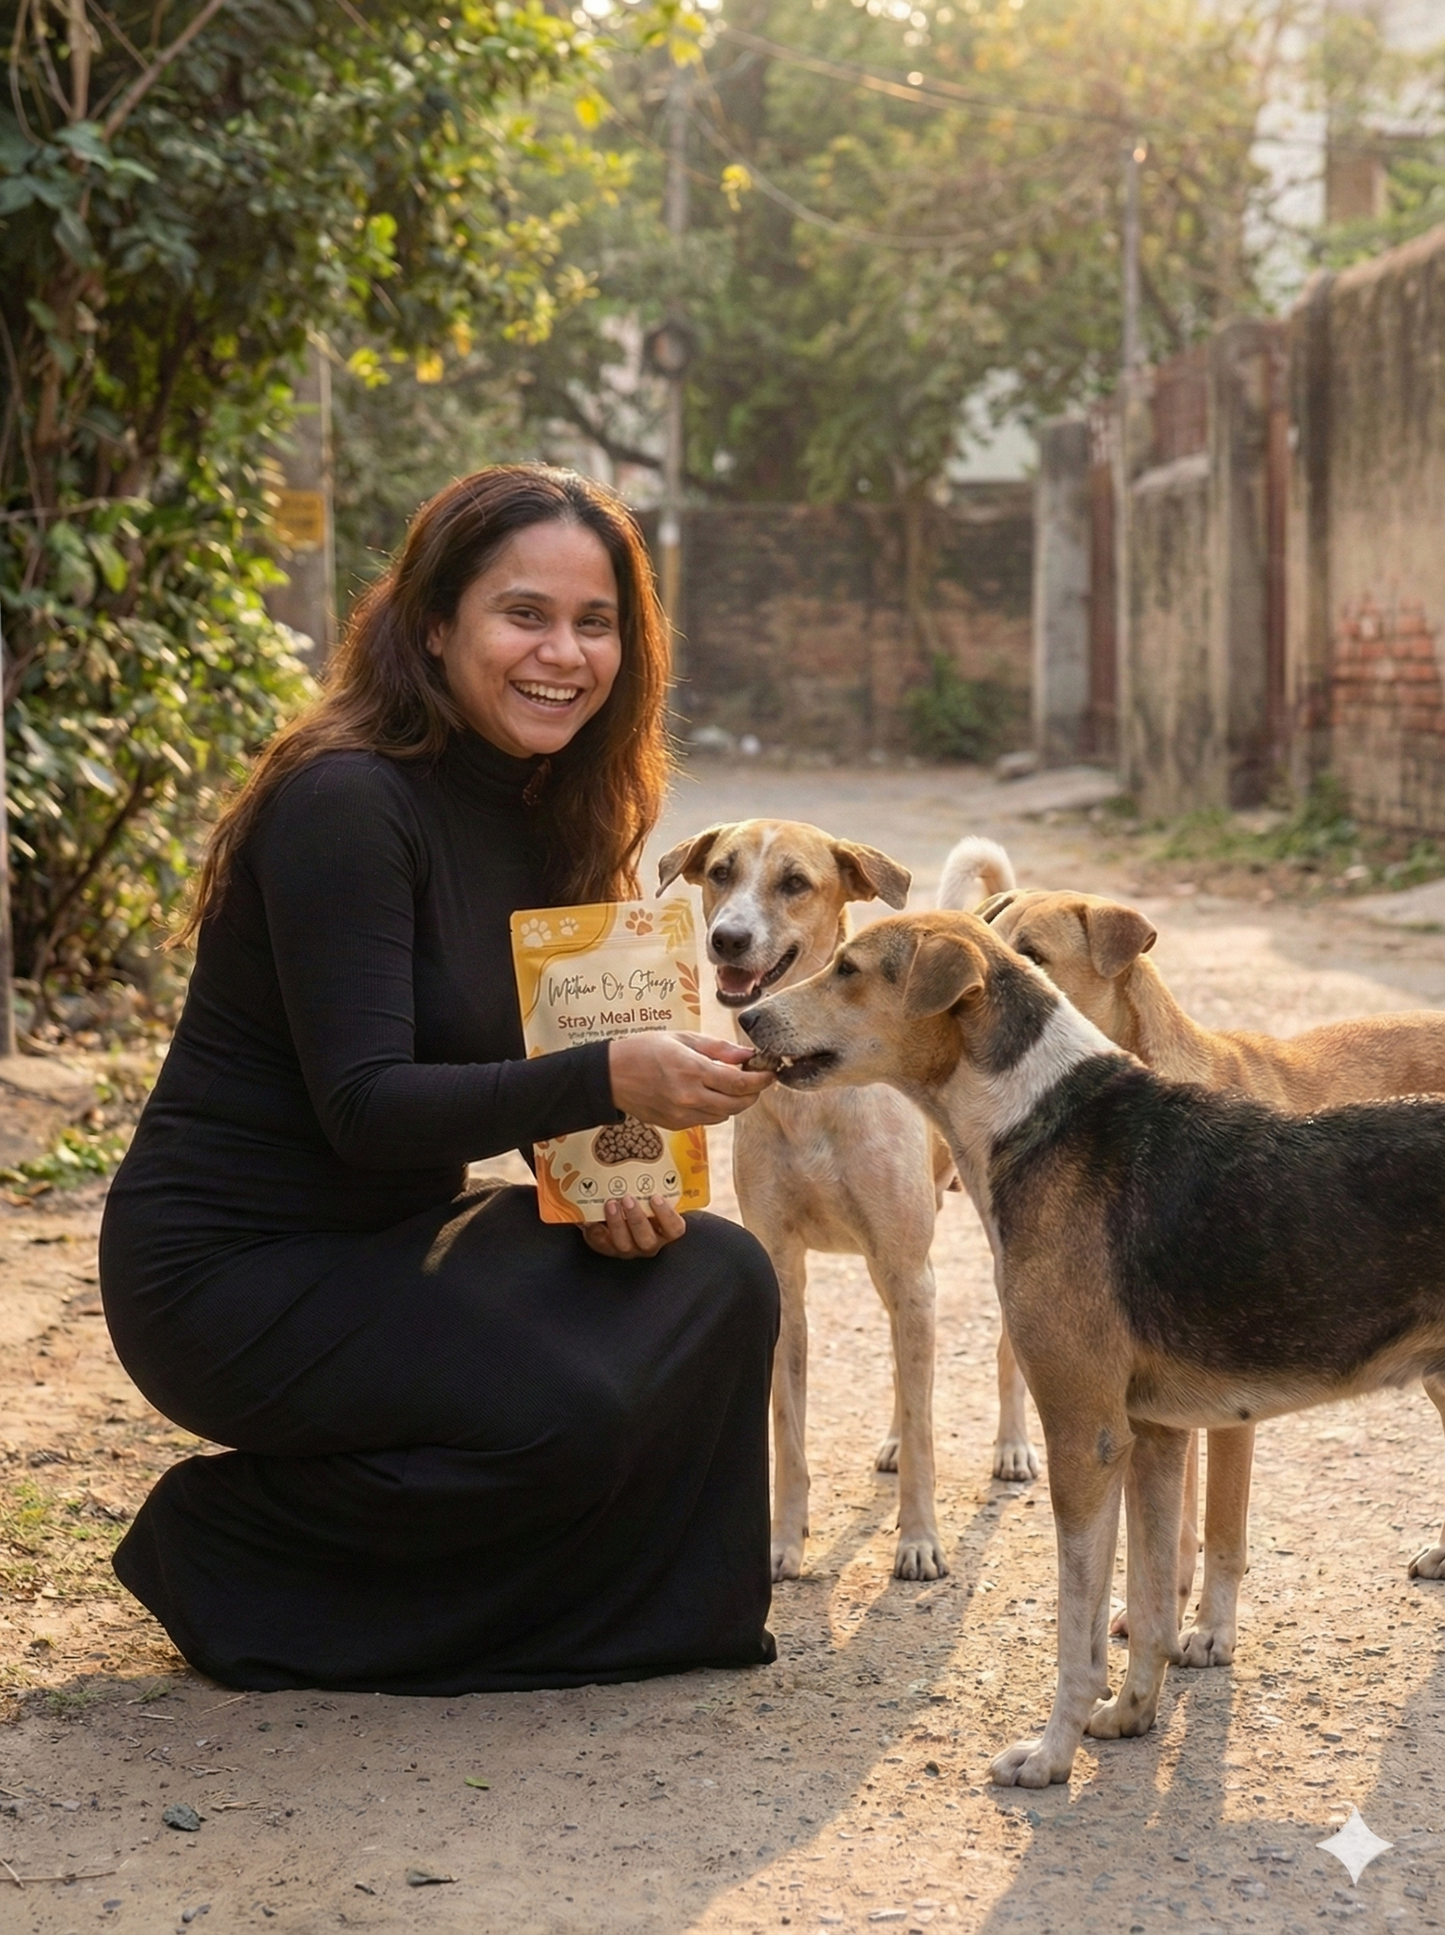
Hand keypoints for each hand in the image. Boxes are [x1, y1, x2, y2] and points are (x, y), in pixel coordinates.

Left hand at [582, 1194, 686, 1259]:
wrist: (624, 1213)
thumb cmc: (644, 1200)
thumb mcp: (653, 1193)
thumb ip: (656, 1184)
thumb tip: (651, 1153)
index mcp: (666, 1230)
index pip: (674, 1229)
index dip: (666, 1215)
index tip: (656, 1197)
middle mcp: (649, 1243)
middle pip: (647, 1240)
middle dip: (636, 1219)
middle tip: (627, 1198)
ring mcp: (629, 1248)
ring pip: (624, 1245)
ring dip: (617, 1224)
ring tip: (610, 1203)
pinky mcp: (609, 1249)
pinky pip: (601, 1244)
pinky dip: (595, 1231)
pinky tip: (590, 1218)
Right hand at [608, 1031, 772, 1129]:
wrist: (610, 1076)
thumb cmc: (645, 1050)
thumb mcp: (682, 1038)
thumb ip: (718, 1048)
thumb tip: (747, 1054)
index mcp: (692, 1070)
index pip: (739, 1082)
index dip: (760, 1080)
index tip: (771, 1073)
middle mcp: (689, 1096)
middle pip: (737, 1104)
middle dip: (753, 1094)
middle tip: (757, 1080)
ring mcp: (682, 1114)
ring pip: (724, 1115)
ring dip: (735, 1103)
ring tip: (731, 1085)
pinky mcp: (675, 1125)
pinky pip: (706, 1120)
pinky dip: (715, 1109)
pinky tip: (708, 1094)